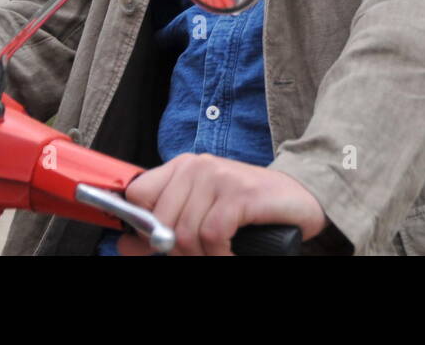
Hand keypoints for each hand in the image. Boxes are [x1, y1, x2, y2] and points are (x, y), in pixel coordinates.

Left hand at [117, 153, 325, 255]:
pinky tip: (233, 255)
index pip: (138, 196)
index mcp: (182, 167)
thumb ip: (164, 230)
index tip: (160, 247)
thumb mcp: (202, 216)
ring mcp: (218, 177)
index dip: (144, 228)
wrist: (300, 197)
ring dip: (203, 258)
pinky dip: (220, 256)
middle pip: (161, 223)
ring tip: (221, 256)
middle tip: (203, 256)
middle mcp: (196, 166)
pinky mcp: (239, 192)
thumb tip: (124, 245)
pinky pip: (213, 236)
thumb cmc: (250, 208)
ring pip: (186, 234)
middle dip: (178, 253)